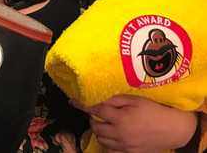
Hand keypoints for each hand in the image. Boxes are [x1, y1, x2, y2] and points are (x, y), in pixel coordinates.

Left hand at [72, 95, 197, 152]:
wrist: (173, 128)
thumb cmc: (153, 110)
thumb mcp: (134, 99)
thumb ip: (114, 100)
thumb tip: (98, 99)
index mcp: (120, 118)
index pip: (95, 110)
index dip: (83, 105)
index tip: (73, 102)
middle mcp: (120, 134)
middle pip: (95, 127)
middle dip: (93, 119)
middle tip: (97, 112)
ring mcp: (125, 146)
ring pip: (102, 140)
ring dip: (99, 130)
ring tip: (106, 123)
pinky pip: (112, 150)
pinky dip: (108, 142)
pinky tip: (112, 135)